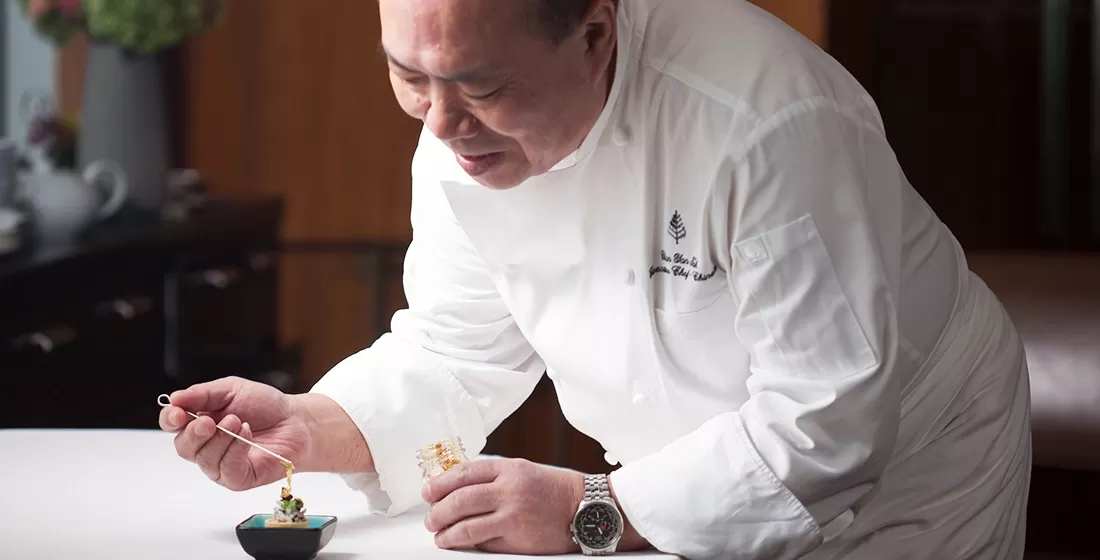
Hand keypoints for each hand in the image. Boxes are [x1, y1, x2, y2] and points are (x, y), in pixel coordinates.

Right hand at [158, 376, 310, 490]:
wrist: (296, 420)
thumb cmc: (265, 406)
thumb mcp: (232, 389)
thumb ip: (202, 394)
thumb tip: (174, 398)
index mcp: (199, 422)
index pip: (173, 425)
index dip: (170, 419)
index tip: (177, 412)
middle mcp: (206, 446)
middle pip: (183, 447)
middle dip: (194, 433)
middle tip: (209, 421)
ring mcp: (220, 465)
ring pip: (204, 458)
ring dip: (221, 438)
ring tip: (239, 421)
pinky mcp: (238, 478)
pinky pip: (227, 468)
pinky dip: (235, 449)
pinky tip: (247, 433)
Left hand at [422, 458, 584, 554]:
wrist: (586, 508)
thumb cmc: (554, 491)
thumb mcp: (524, 471)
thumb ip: (494, 477)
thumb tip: (456, 488)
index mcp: (510, 468)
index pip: (464, 473)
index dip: (440, 483)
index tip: (428, 492)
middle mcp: (510, 490)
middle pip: (459, 500)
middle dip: (437, 511)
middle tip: (431, 518)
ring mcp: (514, 515)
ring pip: (466, 526)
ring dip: (446, 533)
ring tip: (440, 535)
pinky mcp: (518, 540)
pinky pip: (484, 543)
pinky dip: (467, 544)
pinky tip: (460, 543)